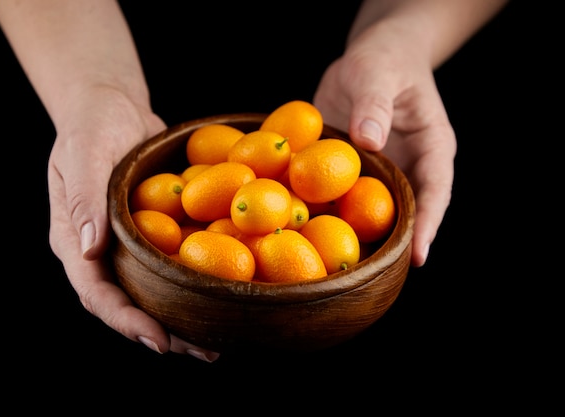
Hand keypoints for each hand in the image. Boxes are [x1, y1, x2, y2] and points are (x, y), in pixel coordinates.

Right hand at [47, 85, 219, 361]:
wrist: (113, 107)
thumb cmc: (91, 124)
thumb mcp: (83, 152)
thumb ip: (83, 198)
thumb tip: (89, 249)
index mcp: (75, 242)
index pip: (96, 293)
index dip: (125, 320)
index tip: (159, 340)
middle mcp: (101, 252)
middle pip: (129, 304)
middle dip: (164, 332)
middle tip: (203, 351)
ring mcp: (130, 245)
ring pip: (154, 292)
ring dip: (185, 319)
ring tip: (219, 342)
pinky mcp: (155, 234)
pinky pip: (173, 266)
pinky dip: (196, 286)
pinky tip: (226, 297)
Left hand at [314, 23, 455, 267]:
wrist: (368, 60)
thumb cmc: (383, 60)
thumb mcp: (378, 73)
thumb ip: (375, 104)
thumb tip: (368, 141)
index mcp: (430, 147)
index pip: (436, 190)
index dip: (429, 224)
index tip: (419, 256)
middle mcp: (406, 166)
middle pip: (406, 211)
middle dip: (393, 243)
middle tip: (375, 276)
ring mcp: (377, 172)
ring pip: (371, 210)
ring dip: (356, 234)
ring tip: (339, 267)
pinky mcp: (349, 171)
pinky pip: (340, 195)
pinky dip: (326, 211)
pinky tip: (304, 229)